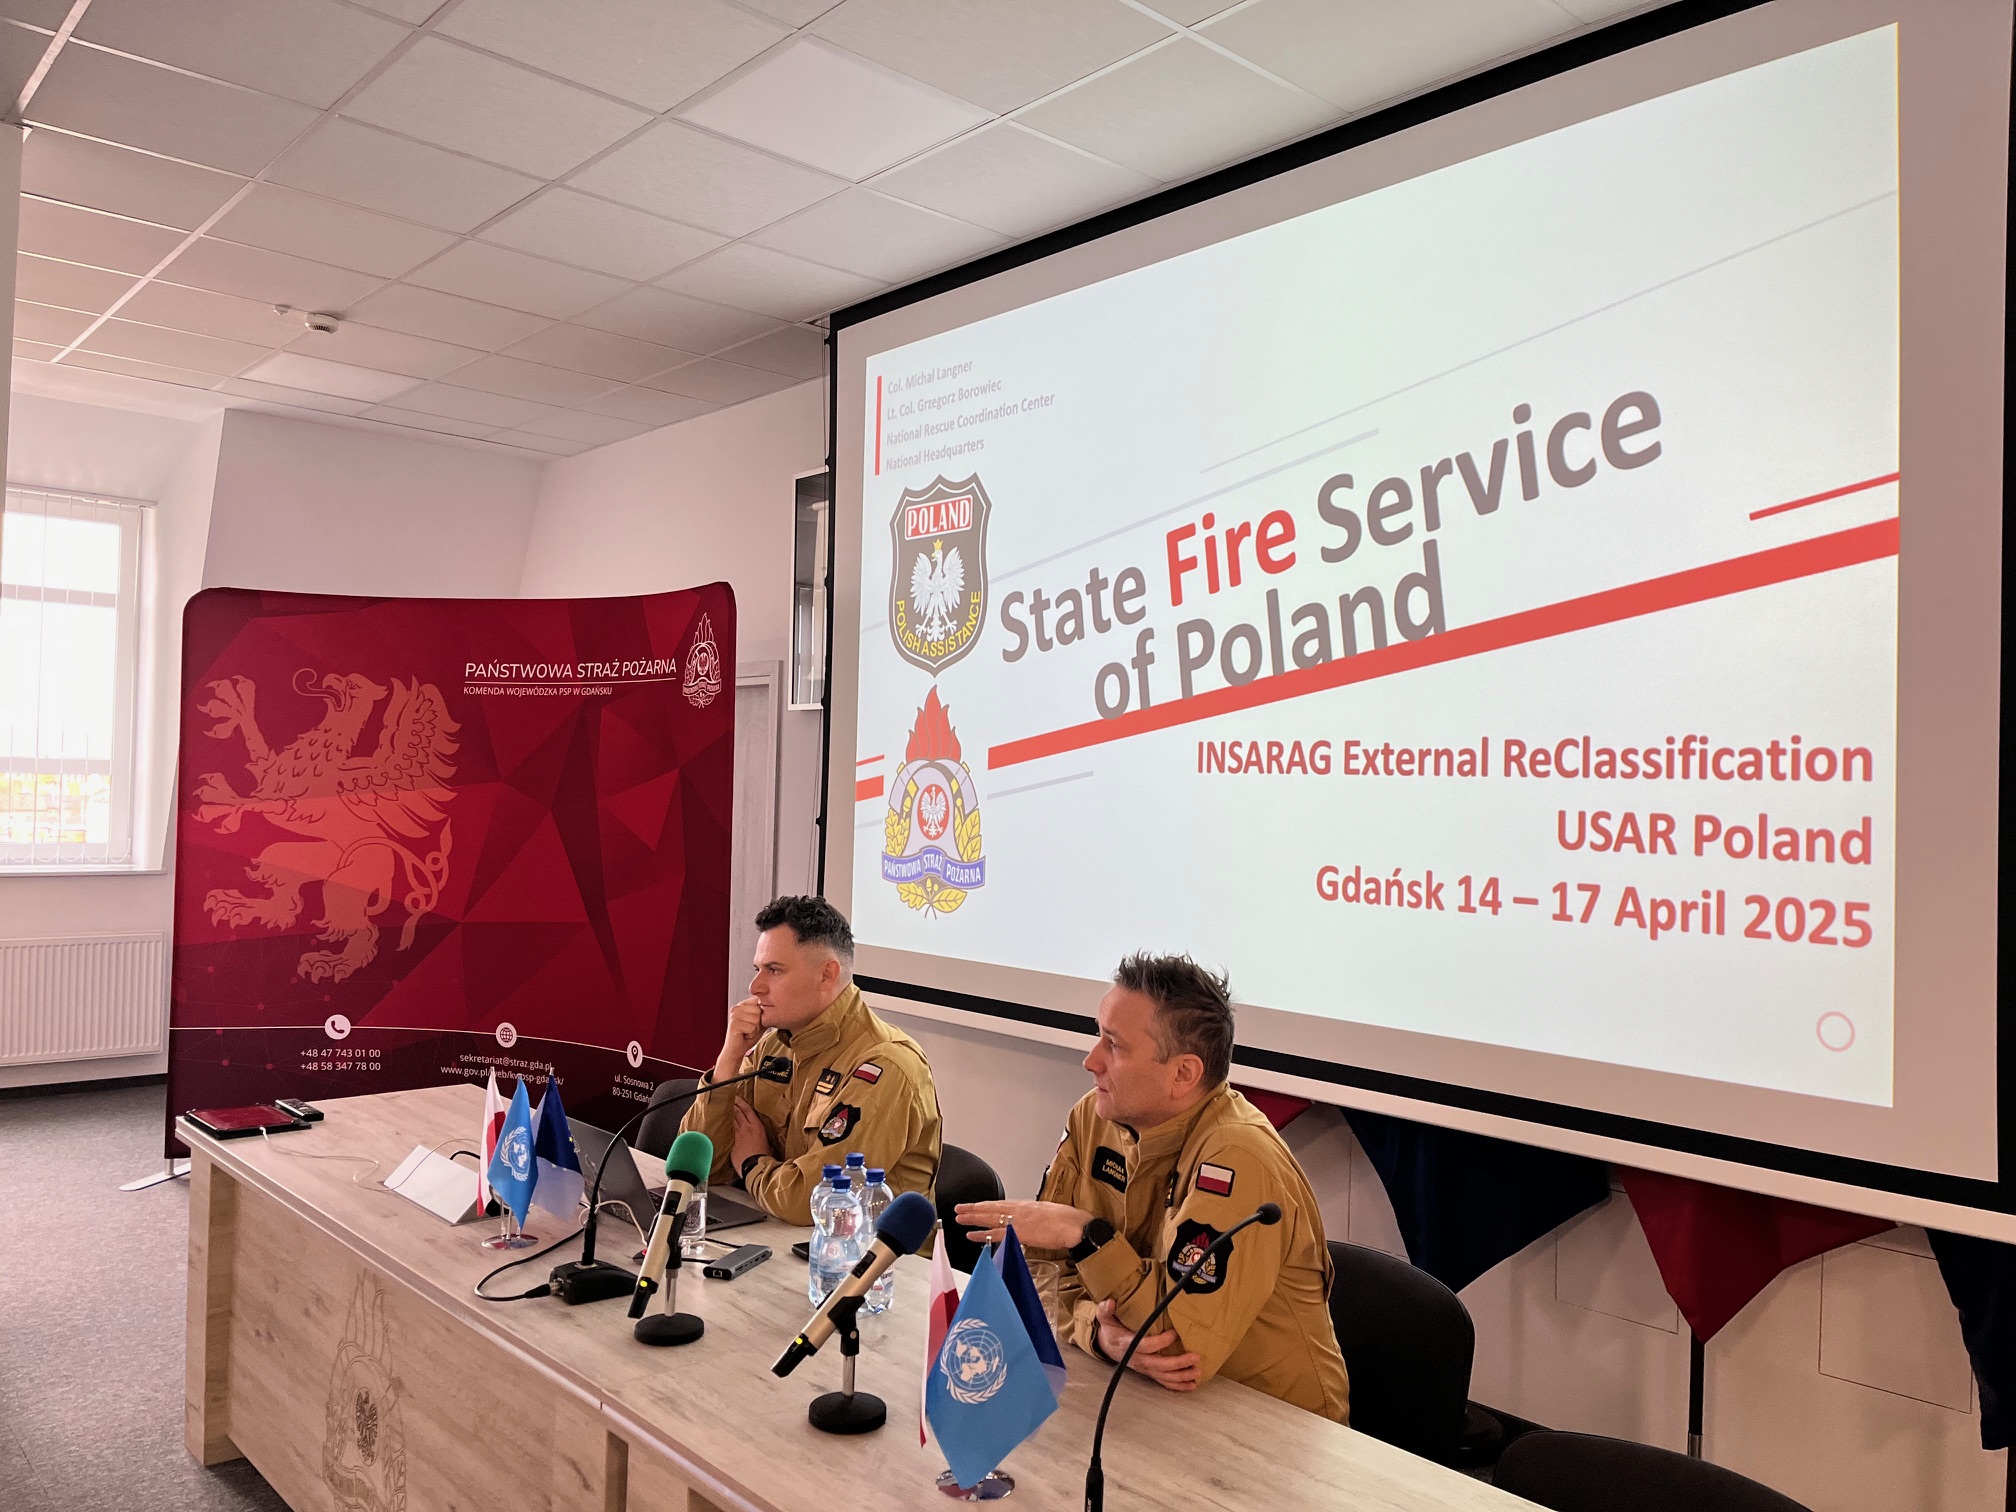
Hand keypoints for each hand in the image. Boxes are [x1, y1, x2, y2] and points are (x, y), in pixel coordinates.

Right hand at [713, 998, 764, 1082]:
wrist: (737, 1050)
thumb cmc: (747, 1036)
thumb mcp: (759, 1022)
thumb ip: (765, 1013)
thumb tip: (775, 1006)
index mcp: (741, 1005)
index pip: (758, 1000)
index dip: (761, 1014)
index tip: (753, 1022)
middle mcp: (736, 1008)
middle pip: (759, 1010)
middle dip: (758, 1023)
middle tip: (750, 1029)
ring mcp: (734, 1016)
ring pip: (756, 1019)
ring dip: (755, 1029)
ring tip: (747, 1032)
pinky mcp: (734, 1024)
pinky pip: (752, 1028)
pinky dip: (751, 1034)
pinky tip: (745, 1035)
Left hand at [729, 1098, 773, 1173]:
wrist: (755, 1165)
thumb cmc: (764, 1156)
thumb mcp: (768, 1145)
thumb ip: (764, 1141)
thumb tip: (767, 1146)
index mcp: (757, 1126)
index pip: (748, 1110)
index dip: (741, 1103)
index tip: (737, 1098)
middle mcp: (747, 1127)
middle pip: (737, 1112)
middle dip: (732, 1105)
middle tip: (728, 1100)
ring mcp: (738, 1134)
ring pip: (731, 1120)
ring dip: (728, 1114)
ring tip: (724, 1108)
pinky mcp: (732, 1142)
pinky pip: (728, 1131)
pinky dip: (725, 1126)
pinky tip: (721, 1124)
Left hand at [954, 1199, 1093, 1250]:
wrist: (1076, 1226)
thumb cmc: (1067, 1220)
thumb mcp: (1047, 1213)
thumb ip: (1034, 1217)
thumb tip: (1028, 1222)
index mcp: (1025, 1205)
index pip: (1000, 1204)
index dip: (985, 1205)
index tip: (974, 1205)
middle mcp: (1019, 1210)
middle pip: (990, 1208)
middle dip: (973, 1209)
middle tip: (958, 1209)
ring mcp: (1018, 1221)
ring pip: (989, 1218)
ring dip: (973, 1219)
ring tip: (959, 1219)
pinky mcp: (1019, 1233)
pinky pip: (997, 1234)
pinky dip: (983, 1235)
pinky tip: (973, 1236)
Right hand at [1095, 1299, 1201, 1391]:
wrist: (1107, 1347)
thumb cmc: (1111, 1330)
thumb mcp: (1106, 1318)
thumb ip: (1106, 1310)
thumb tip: (1110, 1302)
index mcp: (1128, 1345)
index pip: (1146, 1346)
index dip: (1160, 1342)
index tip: (1175, 1334)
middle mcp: (1138, 1360)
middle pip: (1159, 1365)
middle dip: (1178, 1363)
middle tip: (1195, 1358)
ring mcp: (1144, 1369)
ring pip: (1164, 1376)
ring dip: (1181, 1376)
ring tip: (1197, 1373)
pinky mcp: (1149, 1373)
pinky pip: (1163, 1382)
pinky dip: (1178, 1386)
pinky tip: (1191, 1386)